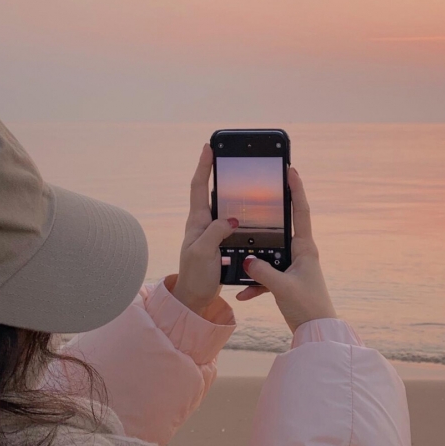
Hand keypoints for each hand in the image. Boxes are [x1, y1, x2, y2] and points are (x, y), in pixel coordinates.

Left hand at [166, 145, 237, 318]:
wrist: (195, 297)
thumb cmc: (195, 275)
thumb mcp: (203, 253)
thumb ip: (215, 232)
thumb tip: (231, 218)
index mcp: (197, 222)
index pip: (198, 187)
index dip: (203, 166)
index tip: (208, 148)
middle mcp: (203, 223)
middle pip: (209, 191)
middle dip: (216, 171)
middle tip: (227, 155)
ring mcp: (211, 232)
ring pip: (222, 205)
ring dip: (229, 190)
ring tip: (241, 176)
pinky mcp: (220, 242)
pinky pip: (230, 221)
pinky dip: (239, 212)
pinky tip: (250, 210)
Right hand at [236, 166, 336, 333]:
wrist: (316, 331)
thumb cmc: (308, 307)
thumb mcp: (282, 287)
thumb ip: (262, 272)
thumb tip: (246, 260)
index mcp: (305, 248)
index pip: (300, 211)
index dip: (296, 189)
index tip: (290, 170)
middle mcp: (300, 253)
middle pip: (282, 228)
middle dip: (267, 218)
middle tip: (255, 200)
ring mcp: (292, 267)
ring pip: (269, 254)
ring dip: (254, 259)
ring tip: (238, 256)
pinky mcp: (286, 281)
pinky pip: (266, 276)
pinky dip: (254, 284)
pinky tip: (242, 294)